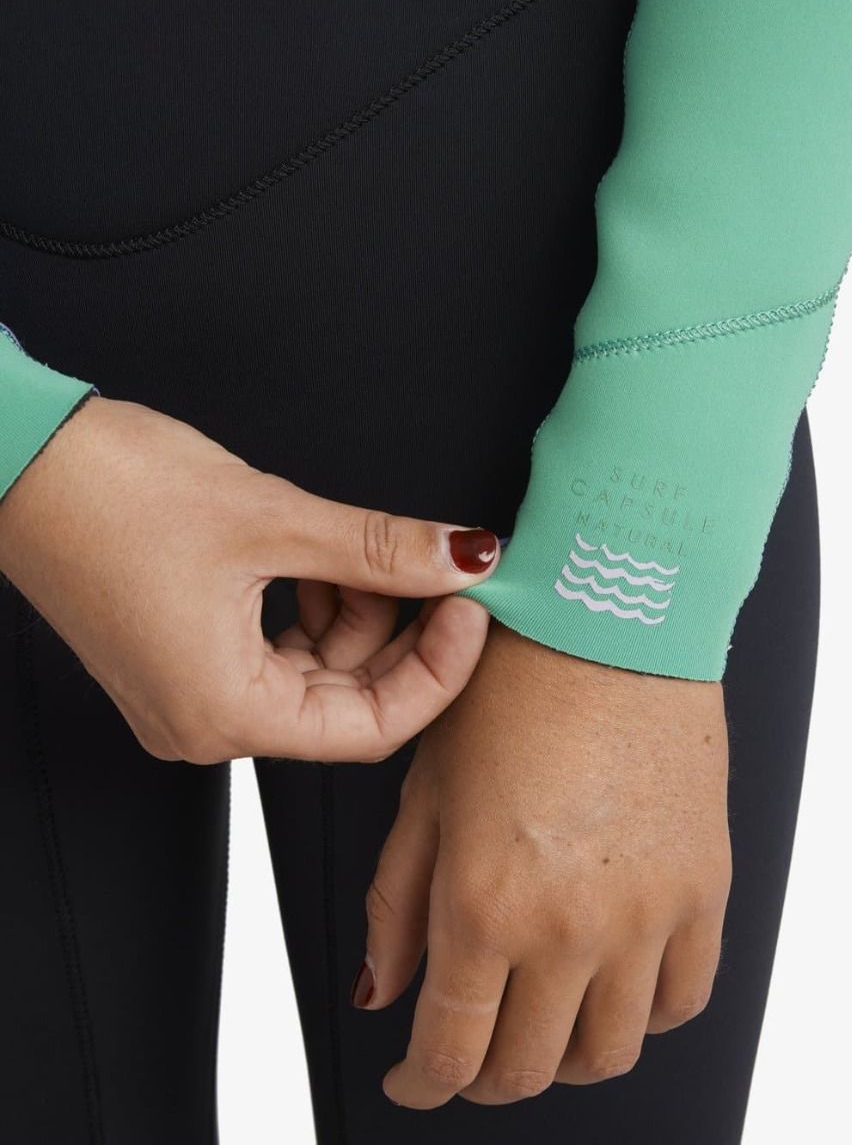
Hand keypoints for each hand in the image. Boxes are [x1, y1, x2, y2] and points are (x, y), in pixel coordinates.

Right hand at [0, 395, 499, 762]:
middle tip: (440, 572)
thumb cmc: (111, 493)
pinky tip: (322, 554)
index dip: (438, 670)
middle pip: (345, 701)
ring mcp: (189, 689)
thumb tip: (461, 556)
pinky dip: (311, 604)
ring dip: (354, 610)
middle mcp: (204, 720)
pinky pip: (274, 647)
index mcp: (225, 713)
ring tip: (365, 547)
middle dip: (399, 633)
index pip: (372, 728)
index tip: (471, 610)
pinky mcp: (182, 653)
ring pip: (313, 669)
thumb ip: (379, 548)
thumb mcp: (273, 519)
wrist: (20, 458)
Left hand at [355, 618, 731, 1106]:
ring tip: (538, 1017)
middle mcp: (569, 927)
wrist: (608, 620)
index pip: (451, 1051)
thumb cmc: (505, 688)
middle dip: (481, 1076)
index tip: (410, 1079)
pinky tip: (609, 986)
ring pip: (607, 1054)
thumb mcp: (426, 788)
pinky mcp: (705, 888)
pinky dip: (640, 1016)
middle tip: (466, 1047)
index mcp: (483, 902)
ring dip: (561, 1057)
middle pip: (526, 1069)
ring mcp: (647, 914)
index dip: (422, 1084)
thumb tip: (381, 994)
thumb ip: (398, 903)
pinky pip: (682, 999)